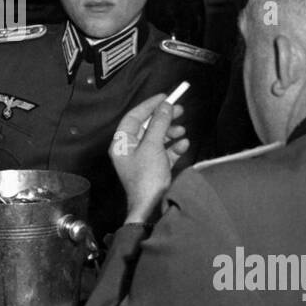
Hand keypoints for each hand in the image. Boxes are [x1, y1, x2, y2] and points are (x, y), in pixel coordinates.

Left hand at [109, 93, 188, 224]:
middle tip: (179, 110)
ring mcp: (142, 160)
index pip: (134, 117)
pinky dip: (174, 148)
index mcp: (122, 143)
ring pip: (157, 139)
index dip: (149, 105)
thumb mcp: (153, 146)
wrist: (153, 208)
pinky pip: (164, 153)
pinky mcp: (154, 169)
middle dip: (163, 118)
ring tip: (182, 130)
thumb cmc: (147, 177)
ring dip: (171, 132)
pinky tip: (183, 145)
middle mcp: (130, 150)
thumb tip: (165, 105)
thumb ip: (159, 123)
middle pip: (147, 127)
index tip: (165, 96)